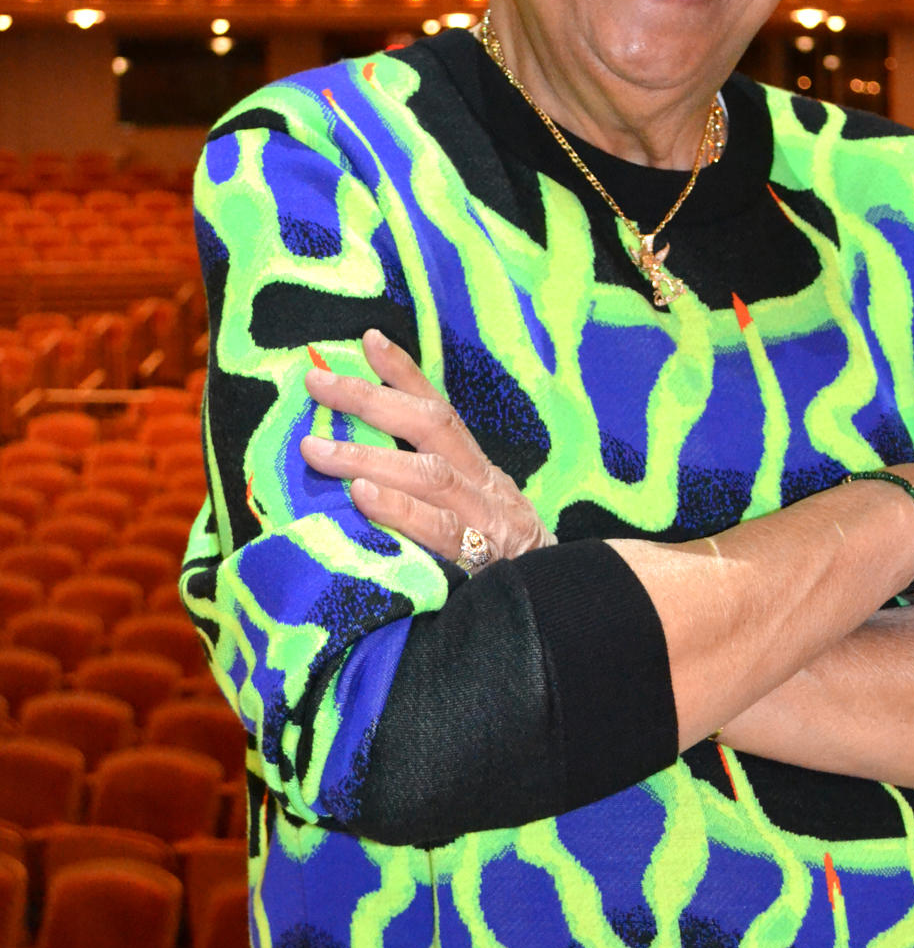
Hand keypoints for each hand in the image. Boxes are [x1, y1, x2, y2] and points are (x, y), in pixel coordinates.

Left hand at [300, 330, 553, 562]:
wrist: (563, 608)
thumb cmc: (503, 567)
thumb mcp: (474, 517)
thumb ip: (431, 495)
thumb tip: (365, 473)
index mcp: (479, 471)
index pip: (440, 411)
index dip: (405, 374)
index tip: (368, 340)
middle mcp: (484, 484)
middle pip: (431, 426)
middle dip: (371, 400)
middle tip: (317, 383)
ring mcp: (486, 520)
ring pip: (429, 474)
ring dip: (369, 455)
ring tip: (316, 449)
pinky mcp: (483, 561)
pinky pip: (440, 531)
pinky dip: (400, 510)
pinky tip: (364, 496)